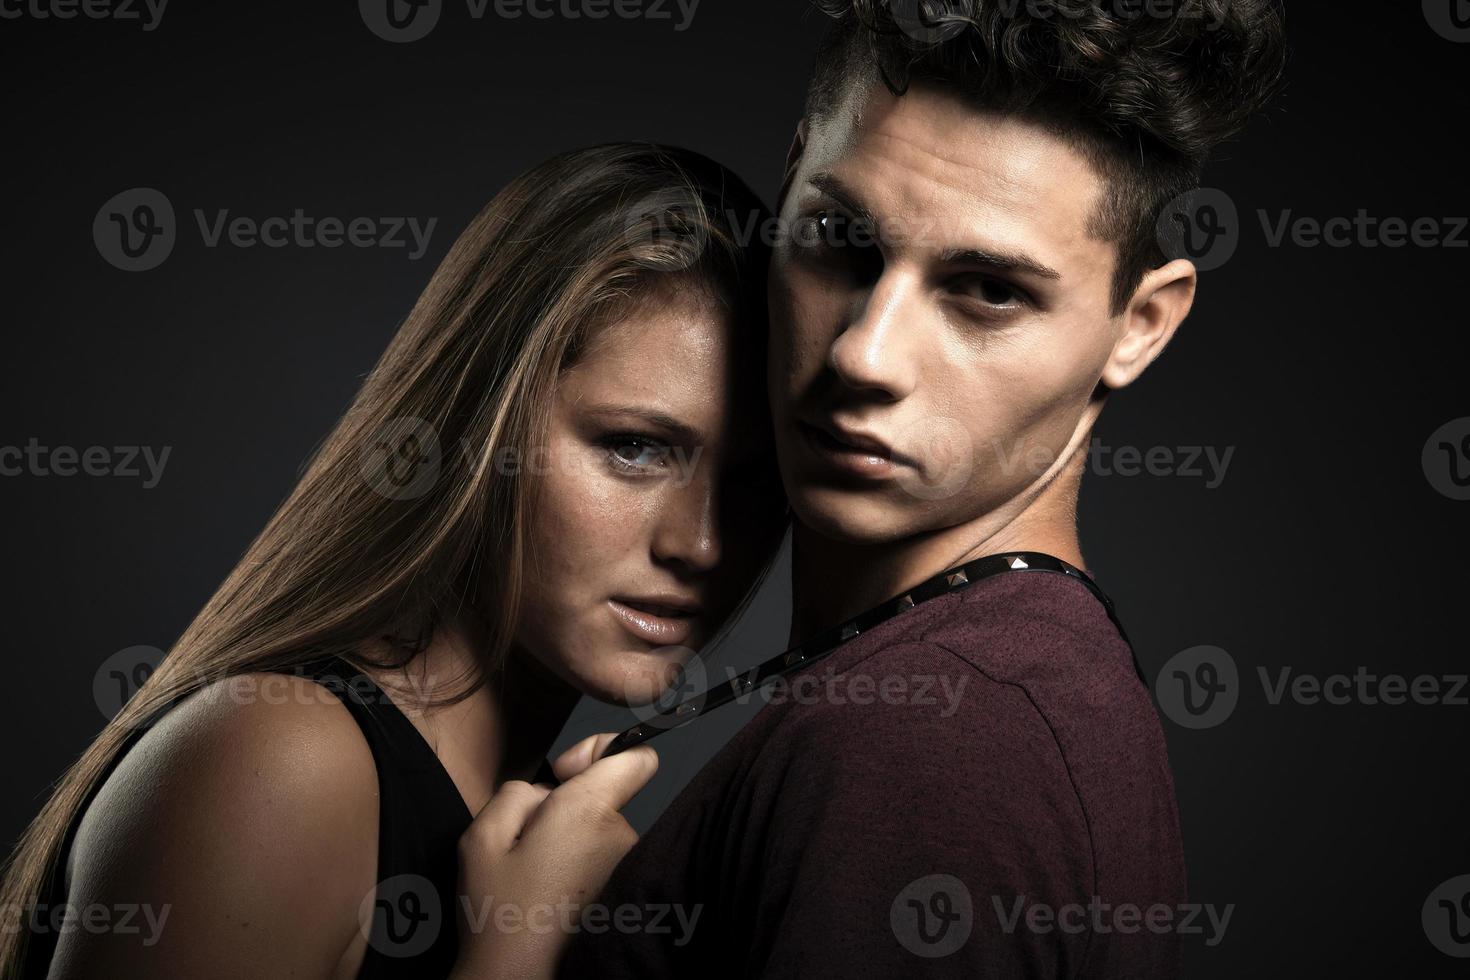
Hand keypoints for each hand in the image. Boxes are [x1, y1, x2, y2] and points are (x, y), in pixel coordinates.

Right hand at [451, 734, 656, 978]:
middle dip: (565, 810)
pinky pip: (602, 863)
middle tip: (526, 846)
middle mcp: (621, 836)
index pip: (637, 756)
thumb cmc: (499, 916)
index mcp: (589, 812)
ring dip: (570, 845)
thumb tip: (547, 790)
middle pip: (603, 796)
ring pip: (598, 832)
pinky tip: (550, 898)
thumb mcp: (483, 837)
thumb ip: (518, 791)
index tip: (564, 774)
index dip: (600, 751)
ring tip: (535, 879)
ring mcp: (627, 869)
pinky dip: (578, 871)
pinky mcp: (626, 895)